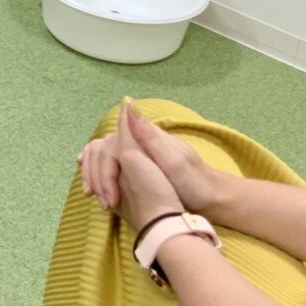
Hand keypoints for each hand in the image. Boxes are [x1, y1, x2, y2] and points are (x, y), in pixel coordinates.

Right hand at [83, 102, 184, 231]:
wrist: (213, 200)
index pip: (111, 145)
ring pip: (106, 156)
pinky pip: (113, 166)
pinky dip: (101, 174)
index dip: (101, 167)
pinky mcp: (143, 169)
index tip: (101, 190)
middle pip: (104, 149)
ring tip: (92, 193)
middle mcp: (141, 144)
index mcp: (148, 139)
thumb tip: (128, 105)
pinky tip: (98, 185)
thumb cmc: (194, 183)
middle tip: (93, 195)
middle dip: (95, 172)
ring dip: (95, 173)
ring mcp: (141, 156)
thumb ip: (149, 135)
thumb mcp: (173, 161)